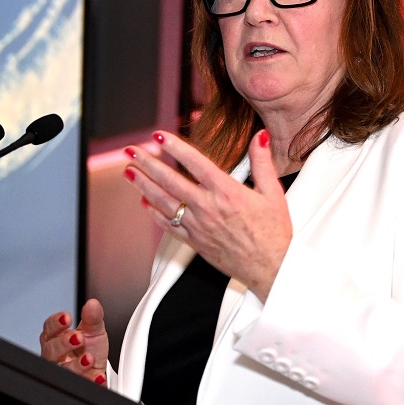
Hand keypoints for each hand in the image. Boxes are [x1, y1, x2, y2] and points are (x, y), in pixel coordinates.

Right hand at [39, 298, 108, 383]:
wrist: (98, 370)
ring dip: (75, 365)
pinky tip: (98, 377)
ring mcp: (64, 371)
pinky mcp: (75, 385)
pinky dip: (90, 381)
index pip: (49, 328)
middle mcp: (56, 356)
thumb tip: (92, 304)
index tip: (67, 318)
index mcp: (57, 338)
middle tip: (79, 338)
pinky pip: (79, 385)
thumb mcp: (94, 330)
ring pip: (61, 370)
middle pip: (51, 350)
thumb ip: (93, 317)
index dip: (56, 323)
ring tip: (89, 358)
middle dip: (63, 343)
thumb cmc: (90, 348)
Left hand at [124, 129, 291, 300]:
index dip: (174, 147)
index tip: (158, 136)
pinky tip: (145, 204)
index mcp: (226, 192)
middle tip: (131, 151)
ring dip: (144, 186)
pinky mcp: (195, 242)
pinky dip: (154, 214)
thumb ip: (263, 162)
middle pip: (170, 181)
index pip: (195, 162)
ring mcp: (198, 226)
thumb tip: (259, 137)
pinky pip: (169, 226)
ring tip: (129, 173)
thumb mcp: (273, 193)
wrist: (271, 268)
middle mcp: (208, 207)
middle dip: (148, 163)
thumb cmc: (274, 233)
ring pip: (164, 202)